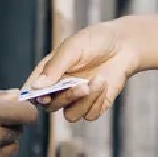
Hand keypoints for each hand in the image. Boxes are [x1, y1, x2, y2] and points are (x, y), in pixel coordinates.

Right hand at [23, 21, 139, 122]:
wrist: (125, 45)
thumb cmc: (96, 40)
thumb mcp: (73, 48)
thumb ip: (54, 68)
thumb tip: (35, 87)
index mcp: (49, 72)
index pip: (32, 91)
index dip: (33, 97)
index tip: (45, 96)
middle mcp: (60, 88)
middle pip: (50, 106)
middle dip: (67, 97)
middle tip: (82, 86)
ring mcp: (77, 99)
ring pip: (70, 115)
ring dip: (85, 101)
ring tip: (99, 80)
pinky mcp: (94, 105)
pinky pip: (90, 115)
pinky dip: (98, 102)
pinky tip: (105, 84)